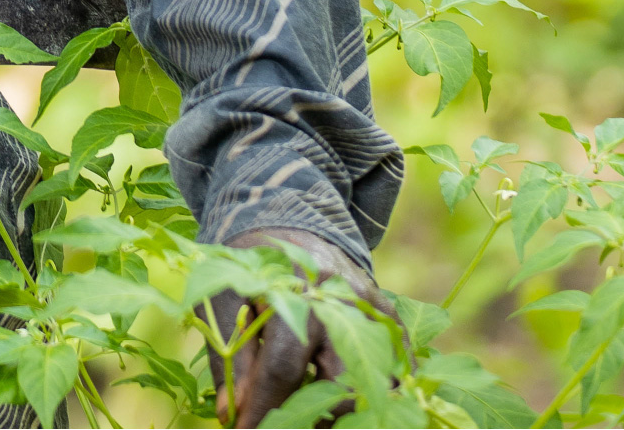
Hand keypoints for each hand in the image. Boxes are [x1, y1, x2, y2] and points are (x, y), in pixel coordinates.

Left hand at [205, 227, 383, 427]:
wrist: (288, 215)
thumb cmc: (251, 263)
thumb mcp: (226, 294)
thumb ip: (230, 355)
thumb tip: (231, 414)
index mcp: (292, 292)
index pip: (282, 368)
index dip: (264, 410)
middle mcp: (337, 301)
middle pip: (338, 384)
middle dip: (309, 421)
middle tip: (282, 429)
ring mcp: (369, 308)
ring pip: (374, 384)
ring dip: (344, 416)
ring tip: (312, 421)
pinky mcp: (387, 314)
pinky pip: (398, 367)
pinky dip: (381, 395)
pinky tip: (352, 410)